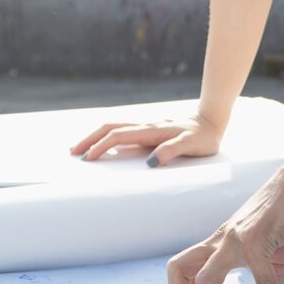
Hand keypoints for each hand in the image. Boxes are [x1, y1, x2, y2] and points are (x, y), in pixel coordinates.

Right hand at [71, 114, 223, 165]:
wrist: (212, 121)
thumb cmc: (203, 137)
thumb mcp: (192, 145)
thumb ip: (172, 150)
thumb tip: (151, 162)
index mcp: (151, 130)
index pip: (118, 136)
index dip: (101, 146)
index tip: (88, 159)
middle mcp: (145, 126)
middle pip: (109, 127)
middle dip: (89, 139)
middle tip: (72, 153)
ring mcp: (145, 127)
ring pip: (113, 127)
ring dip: (95, 136)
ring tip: (80, 149)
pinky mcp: (148, 130)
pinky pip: (122, 131)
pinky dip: (106, 136)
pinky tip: (103, 146)